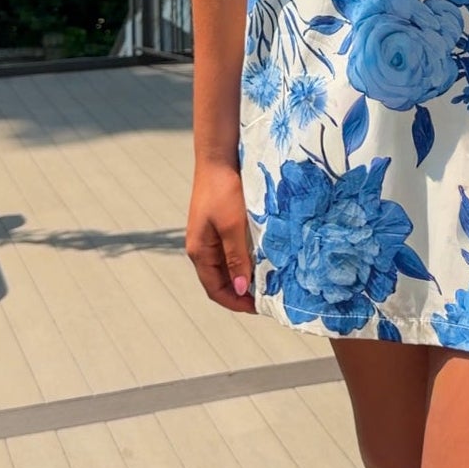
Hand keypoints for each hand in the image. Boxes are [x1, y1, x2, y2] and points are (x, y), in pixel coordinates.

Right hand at [186, 160, 255, 312]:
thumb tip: (241, 289)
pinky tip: (262, 260)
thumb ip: (236, 258)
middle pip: (221, 281)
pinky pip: (231, 252)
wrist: (218, 158)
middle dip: (242, 293)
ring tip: (268, 282)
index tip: (259, 308)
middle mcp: (202, 248)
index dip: (236, 302)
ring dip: (245, 277)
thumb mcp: (233, 227)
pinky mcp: (219, 227)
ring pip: (227, 267)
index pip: (215, 289)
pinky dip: (245, 261)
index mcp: (200, 252)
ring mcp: (210, 237)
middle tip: (268, 298)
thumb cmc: (223, 191)